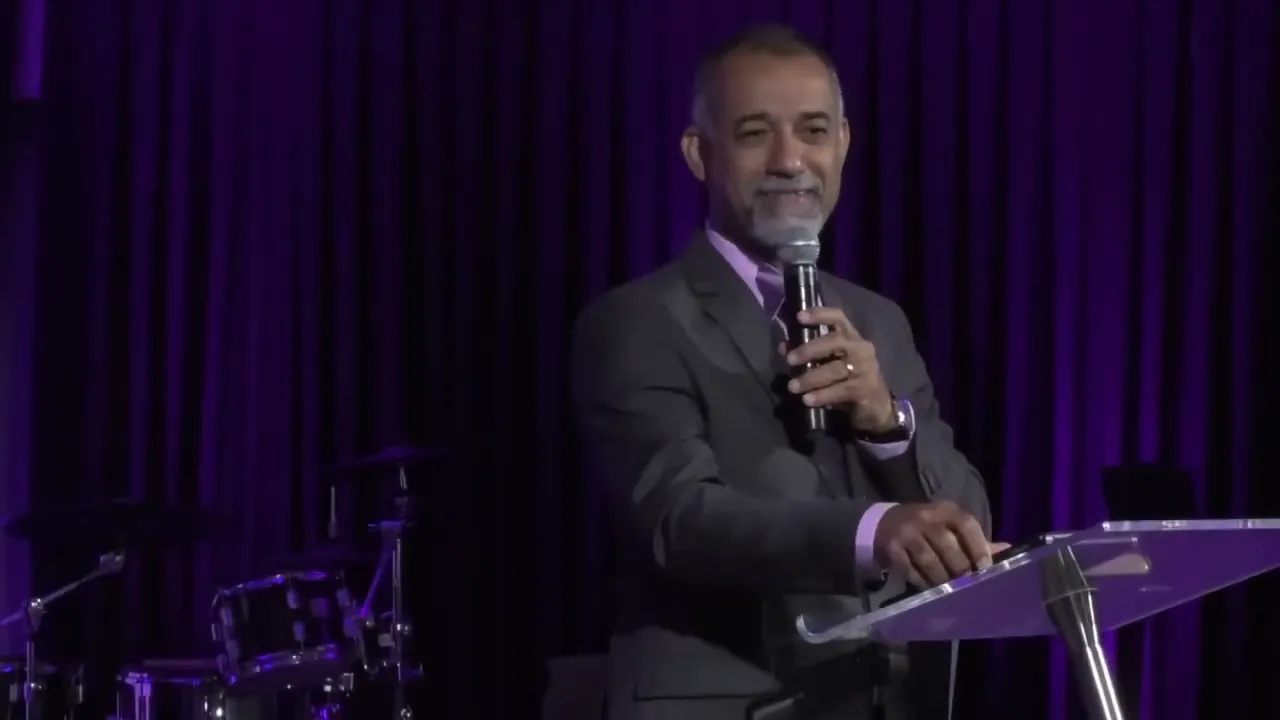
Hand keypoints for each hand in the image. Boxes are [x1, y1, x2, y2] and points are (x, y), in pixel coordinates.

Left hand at [783, 307, 894, 431]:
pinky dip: (822, 395)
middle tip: (789, 360)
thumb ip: (807, 355)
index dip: (820, 314)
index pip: (838, 318)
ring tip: (793, 387)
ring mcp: (866, 368)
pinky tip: (807, 400)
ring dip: (810, 378)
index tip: (799, 317)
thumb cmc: (849, 379)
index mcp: (851, 337)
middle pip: (835, 341)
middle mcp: (861, 348)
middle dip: (809, 349)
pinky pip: (841, 390)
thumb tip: (783, 347)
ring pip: (835, 369)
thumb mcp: (828, 365)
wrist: (876, 406)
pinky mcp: (866, 388)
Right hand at [874, 500, 997, 586]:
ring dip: (941, 577)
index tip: (985, 567)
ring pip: (928, 559)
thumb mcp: (951, 525)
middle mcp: (925, 517)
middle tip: (966, 583)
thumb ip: (977, 539)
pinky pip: (909, 569)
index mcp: (946, 509)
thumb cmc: (929, 526)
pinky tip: (928, 585)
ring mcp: (906, 531)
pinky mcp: (892, 546)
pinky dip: (921, 580)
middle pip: (947, 544)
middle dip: (960, 567)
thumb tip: (1007, 550)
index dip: (978, 546)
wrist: (887, 523)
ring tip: (948, 589)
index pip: (966, 524)